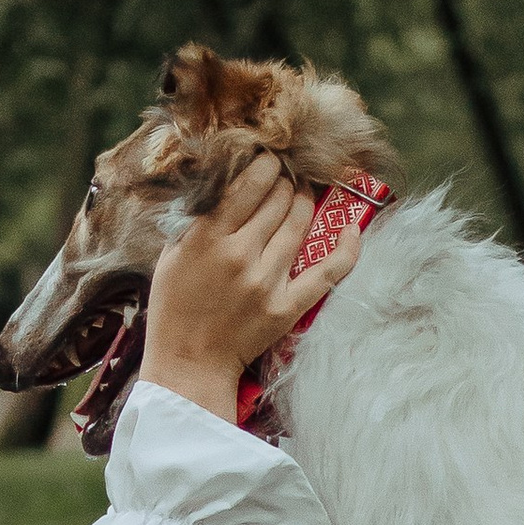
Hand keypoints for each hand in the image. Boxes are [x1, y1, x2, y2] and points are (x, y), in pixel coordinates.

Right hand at [139, 153, 349, 424]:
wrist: (188, 363)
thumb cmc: (175, 306)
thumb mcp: (171, 254)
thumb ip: (197, 219)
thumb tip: (226, 180)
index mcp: (207, 238)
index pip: (250, 183)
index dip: (265, 164)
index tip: (268, 161)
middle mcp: (240, 256)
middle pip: (279, 198)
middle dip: (284, 181)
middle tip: (284, 177)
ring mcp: (267, 282)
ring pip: (301, 223)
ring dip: (305, 201)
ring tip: (303, 194)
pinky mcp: (287, 307)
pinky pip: (328, 272)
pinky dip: (346, 248)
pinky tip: (352, 228)